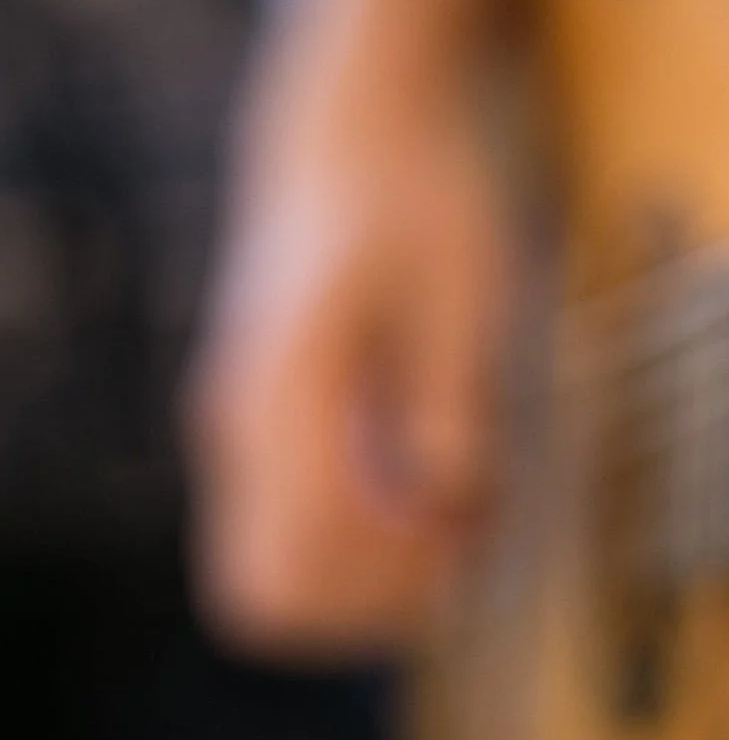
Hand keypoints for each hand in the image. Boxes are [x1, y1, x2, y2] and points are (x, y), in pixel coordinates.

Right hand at [189, 28, 506, 655]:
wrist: (354, 136)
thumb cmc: (421, 197)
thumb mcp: (465, 281)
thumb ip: (452, 392)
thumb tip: (451, 499)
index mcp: (284, 386)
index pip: (310, 547)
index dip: (397, 573)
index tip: (472, 528)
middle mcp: (243, 425)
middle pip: (270, 596)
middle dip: (378, 602)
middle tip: (472, 542)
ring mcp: (246, 438)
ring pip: (274, 580)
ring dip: (371, 585)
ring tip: (465, 517)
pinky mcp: (270, 441)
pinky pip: (294, 538)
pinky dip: (363, 550)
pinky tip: (442, 493)